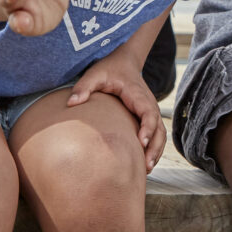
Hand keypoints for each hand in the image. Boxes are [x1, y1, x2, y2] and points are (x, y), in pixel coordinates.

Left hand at [66, 47, 165, 163]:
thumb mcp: (95, 74)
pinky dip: (153, 148)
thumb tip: (71, 104)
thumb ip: (83, 87)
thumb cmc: (109, 69)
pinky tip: (144, 163)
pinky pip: (156, 134)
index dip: (148, 128)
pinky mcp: (147, 116)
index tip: (142, 142)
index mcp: (138, 95)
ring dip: (156, 151)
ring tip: (146, 170)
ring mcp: (150, 111)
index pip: (149, 113)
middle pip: (159, 128)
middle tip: (146, 166)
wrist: (123, 61)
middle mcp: (148, 104)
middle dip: (154, 148)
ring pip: (160, 134)